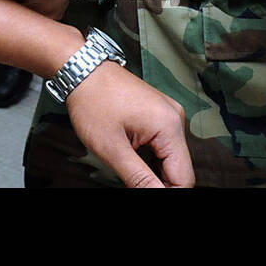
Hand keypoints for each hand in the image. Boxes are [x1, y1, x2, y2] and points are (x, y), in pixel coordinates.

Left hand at [67, 60, 193, 187]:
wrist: (81, 69)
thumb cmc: (92, 102)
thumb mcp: (111, 148)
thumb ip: (138, 178)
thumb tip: (157, 195)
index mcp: (170, 127)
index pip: (183, 178)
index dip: (165, 192)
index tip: (142, 189)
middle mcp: (175, 118)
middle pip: (178, 168)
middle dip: (158, 182)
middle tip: (130, 180)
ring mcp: (168, 113)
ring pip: (170, 157)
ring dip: (152, 169)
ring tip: (127, 167)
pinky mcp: (158, 112)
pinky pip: (162, 143)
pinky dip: (149, 155)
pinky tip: (131, 155)